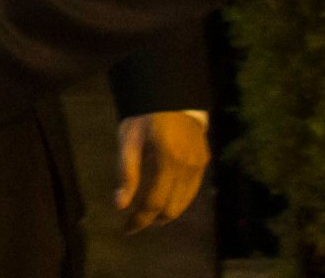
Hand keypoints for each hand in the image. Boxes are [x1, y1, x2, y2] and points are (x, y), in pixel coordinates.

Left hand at [115, 112, 208, 232]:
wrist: (172, 94)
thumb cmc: (144, 115)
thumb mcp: (128, 139)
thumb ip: (126, 172)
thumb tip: (120, 205)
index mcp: (167, 162)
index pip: (154, 203)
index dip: (140, 220)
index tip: (126, 229)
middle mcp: (188, 168)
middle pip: (172, 208)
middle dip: (153, 219)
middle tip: (135, 222)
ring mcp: (199, 165)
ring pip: (185, 202)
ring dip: (167, 212)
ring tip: (148, 213)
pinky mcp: (204, 161)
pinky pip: (192, 190)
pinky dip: (178, 199)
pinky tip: (165, 197)